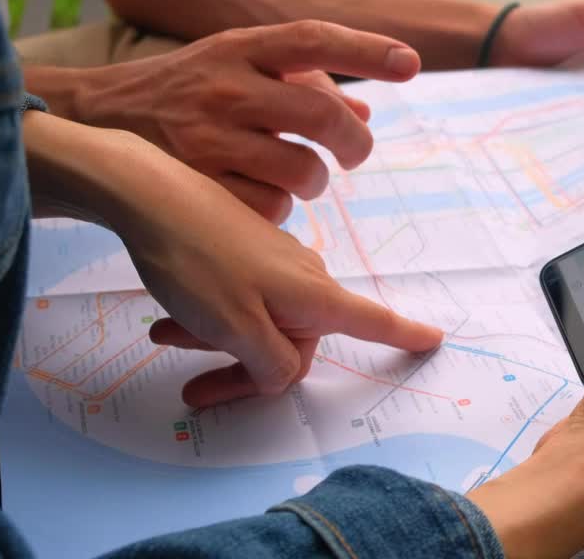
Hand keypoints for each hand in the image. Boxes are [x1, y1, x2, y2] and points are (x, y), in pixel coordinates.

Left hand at [25, 113, 442, 407]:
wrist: (148, 194)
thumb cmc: (196, 262)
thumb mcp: (236, 328)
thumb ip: (272, 363)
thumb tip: (284, 373)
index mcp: (312, 294)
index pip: (372, 321)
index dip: (405, 335)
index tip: (435, 339)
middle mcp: (302, 275)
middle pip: (296, 341)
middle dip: (250, 369)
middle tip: (199, 389)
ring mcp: (272, 261)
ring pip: (260, 321)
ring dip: (218, 343)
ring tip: (166, 338)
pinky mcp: (243, 249)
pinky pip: (237, 299)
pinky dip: (209, 317)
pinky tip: (166, 318)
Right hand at [52, 20, 420, 222]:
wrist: (96, 123)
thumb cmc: (187, 91)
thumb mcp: (238, 66)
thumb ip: (304, 82)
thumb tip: (366, 113)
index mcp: (239, 47)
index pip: (314, 38)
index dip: (368, 49)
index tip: (411, 64)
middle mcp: (226, 87)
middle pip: (322, 115)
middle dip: (354, 143)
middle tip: (355, 155)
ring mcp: (209, 138)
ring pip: (303, 171)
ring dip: (315, 182)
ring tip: (300, 177)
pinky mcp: (198, 187)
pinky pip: (271, 208)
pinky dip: (278, 208)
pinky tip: (258, 196)